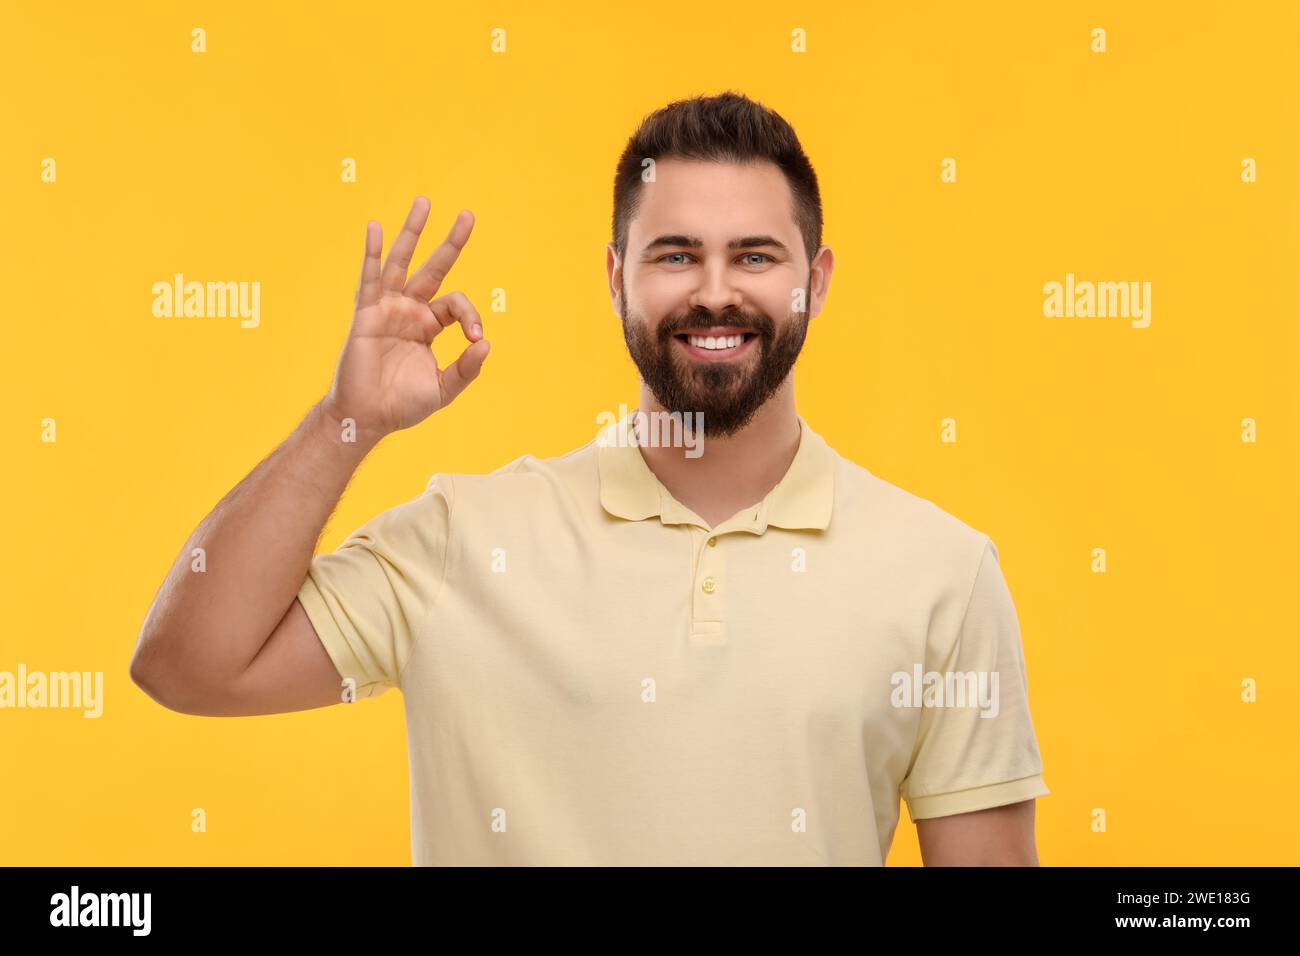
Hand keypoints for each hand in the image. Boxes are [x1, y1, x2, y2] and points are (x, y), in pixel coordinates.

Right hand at [321, 196, 488, 443]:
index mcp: (429, 326)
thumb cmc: (403, 405)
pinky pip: (369, 279)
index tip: (475, 338)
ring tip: (424, 203)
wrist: (368, 417)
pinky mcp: (366, 314)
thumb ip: (466, 369)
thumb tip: (486, 344)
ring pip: (401, 262)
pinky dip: (371, 253)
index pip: (455, 304)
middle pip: (433, 268)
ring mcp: (387, 308)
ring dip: (413, 233)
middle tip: (468, 216)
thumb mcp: (443, 389)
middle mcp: (409, 311)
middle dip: (451, 243)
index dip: (470, 316)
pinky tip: (374, 227)